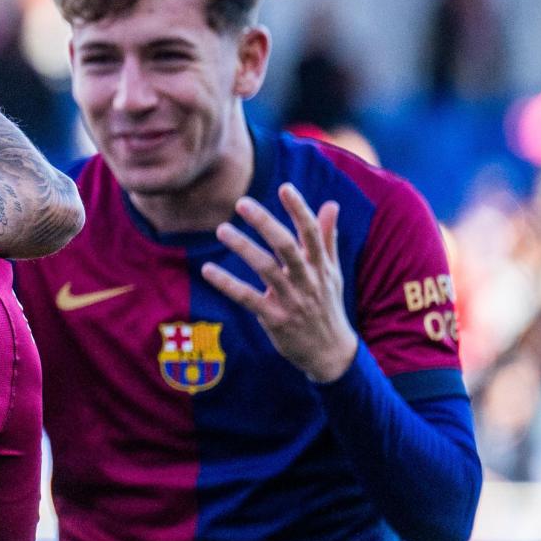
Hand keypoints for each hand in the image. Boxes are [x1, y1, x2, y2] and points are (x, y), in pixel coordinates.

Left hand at [201, 183, 358, 382]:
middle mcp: (308, 280)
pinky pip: (248, 299)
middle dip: (265, 223)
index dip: (299, 209)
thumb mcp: (332, 273)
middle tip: (242, 203)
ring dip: (243, 248)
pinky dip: (228, 284)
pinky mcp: (275, 319)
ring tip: (222, 230)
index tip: (285, 187)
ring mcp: (291, 300)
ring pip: (266, 269)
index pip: (311, 232)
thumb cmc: (327, 306)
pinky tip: (208, 270)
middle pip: (286, 246)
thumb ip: (327, 238)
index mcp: (320, 266)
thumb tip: (331, 204)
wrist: (331, 353)